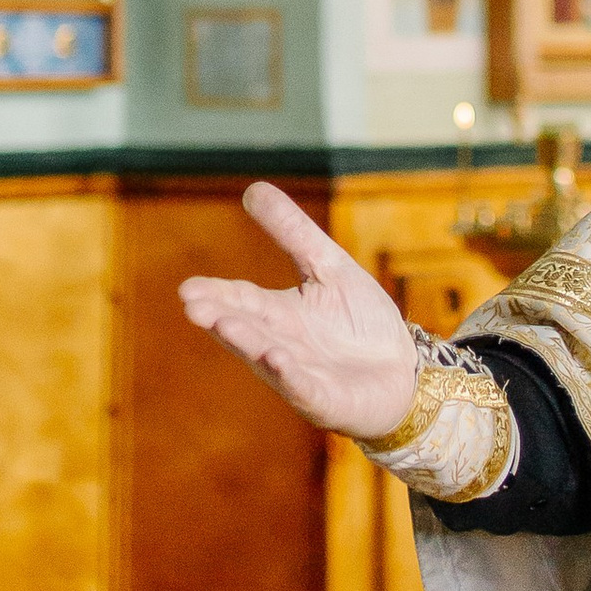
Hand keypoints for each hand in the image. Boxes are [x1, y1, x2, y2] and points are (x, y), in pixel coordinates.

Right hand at [178, 182, 418, 439]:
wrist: (402, 372)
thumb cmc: (359, 321)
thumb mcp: (328, 266)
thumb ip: (292, 233)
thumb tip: (251, 189)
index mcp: (279, 314)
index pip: (241, 301)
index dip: (216, 295)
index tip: (187, 289)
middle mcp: (281, 345)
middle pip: (247, 330)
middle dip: (221, 320)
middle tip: (193, 307)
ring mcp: (301, 376)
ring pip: (268, 358)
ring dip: (248, 343)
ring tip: (226, 325)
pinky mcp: (326, 400)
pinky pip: (305, 388)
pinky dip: (290, 376)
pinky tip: (277, 359)